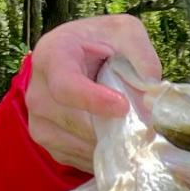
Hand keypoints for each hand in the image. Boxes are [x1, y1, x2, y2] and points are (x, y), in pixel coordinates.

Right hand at [26, 15, 161, 172]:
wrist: (73, 60)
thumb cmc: (99, 44)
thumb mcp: (123, 33)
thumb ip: (140, 51)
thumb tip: (151, 84)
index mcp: (52, 56)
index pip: (66, 85)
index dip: (94, 100)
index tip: (123, 106)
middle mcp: (37, 91)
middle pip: (78, 123)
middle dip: (115, 128)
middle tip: (145, 127)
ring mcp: (38, 121)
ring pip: (81, 145)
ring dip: (111, 143)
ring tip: (130, 130)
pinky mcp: (47, 143)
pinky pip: (79, 158)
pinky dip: (102, 153)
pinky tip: (113, 138)